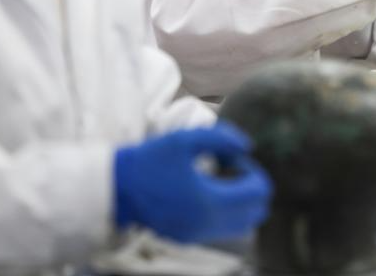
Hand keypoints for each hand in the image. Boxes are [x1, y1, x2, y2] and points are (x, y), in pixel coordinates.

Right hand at [113, 123, 271, 242]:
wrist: (117, 188)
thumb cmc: (150, 161)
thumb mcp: (185, 139)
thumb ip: (222, 138)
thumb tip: (246, 146)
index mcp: (210, 201)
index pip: (258, 192)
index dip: (253, 170)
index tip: (234, 158)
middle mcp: (207, 224)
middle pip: (256, 213)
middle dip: (252, 188)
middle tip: (233, 169)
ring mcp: (198, 234)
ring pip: (242, 225)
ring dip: (242, 202)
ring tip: (221, 180)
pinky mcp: (188, 238)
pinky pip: (223, 230)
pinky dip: (227, 212)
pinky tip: (208, 191)